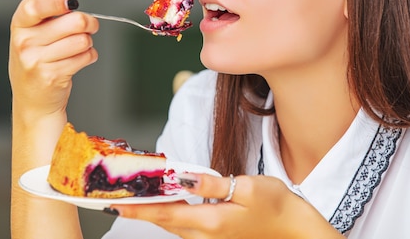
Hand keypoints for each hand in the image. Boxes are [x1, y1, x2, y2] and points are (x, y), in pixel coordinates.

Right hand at [9, 0, 98, 119]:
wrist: (32, 99)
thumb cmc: (36, 60)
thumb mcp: (31, 33)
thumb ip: (45, 12)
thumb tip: (68, 1)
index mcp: (19, 25)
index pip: (34, 6)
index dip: (56, 2)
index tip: (71, 3)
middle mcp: (24, 42)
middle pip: (74, 22)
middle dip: (89, 23)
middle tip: (89, 26)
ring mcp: (36, 60)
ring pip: (83, 40)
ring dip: (88, 42)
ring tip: (78, 47)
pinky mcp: (52, 76)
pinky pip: (85, 57)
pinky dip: (89, 56)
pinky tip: (78, 60)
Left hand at [112, 173, 343, 238]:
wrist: (296, 230)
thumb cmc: (276, 205)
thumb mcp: (247, 188)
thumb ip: (212, 184)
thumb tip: (182, 176)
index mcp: (209, 222)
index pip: (163, 213)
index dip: (136, 208)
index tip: (112, 203)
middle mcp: (205, 234)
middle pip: (163, 220)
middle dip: (140, 208)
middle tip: (118, 194)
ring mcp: (210, 237)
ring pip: (173, 223)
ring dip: (154, 209)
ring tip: (137, 194)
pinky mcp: (217, 235)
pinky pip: (186, 224)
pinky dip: (172, 211)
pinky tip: (169, 198)